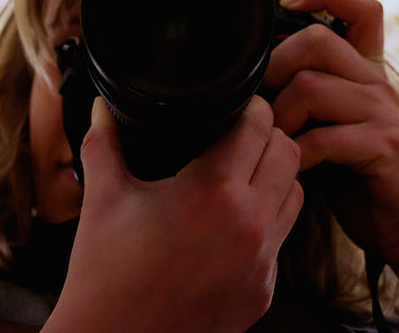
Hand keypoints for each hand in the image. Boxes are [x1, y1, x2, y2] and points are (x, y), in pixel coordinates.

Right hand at [45, 96, 303, 332]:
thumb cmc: (104, 276)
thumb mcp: (103, 199)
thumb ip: (105, 143)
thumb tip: (102, 108)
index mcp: (214, 192)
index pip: (260, 125)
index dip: (249, 107)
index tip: (233, 105)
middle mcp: (249, 225)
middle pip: (289, 153)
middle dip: (266, 138)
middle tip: (238, 135)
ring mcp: (261, 263)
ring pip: (296, 195)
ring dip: (275, 178)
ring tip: (239, 175)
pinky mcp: (262, 293)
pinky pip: (281, 241)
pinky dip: (266, 222)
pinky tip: (232, 221)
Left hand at [267, 0, 398, 332]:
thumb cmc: (364, 186)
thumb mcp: (333, 132)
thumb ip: (307, 104)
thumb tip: (250, 87)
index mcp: (368, 75)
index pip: (362, 9)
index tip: (287, 6)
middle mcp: (379, 85)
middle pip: (316, 41)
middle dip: (274, 66)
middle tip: (259, 103)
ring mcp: (385, 115)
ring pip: (312, 86)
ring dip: (279, 116)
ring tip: (272, 143)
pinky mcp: (386, 148)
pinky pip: (326, 137)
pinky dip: (298, 154)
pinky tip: (293, 170)